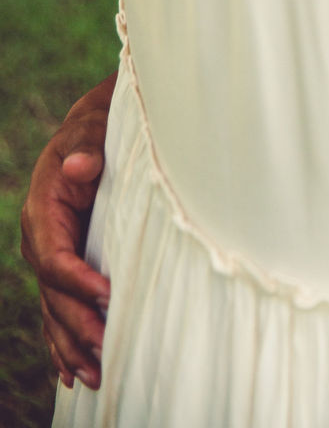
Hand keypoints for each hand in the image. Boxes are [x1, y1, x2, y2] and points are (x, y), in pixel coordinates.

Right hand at [21, 74, 114, 390]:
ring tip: (92, 377)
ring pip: (53, 311)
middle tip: (105, 350)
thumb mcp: (90, 133)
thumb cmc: (95, 132)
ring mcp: (48, 258)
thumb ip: (85, 151)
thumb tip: (77, 167)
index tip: (107, 296)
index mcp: (42, 212)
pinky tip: (73, 374)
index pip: (55, 257)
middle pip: (53, 294)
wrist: (89, 134)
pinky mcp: (62, 269)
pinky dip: (63, 343)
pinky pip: (57, 311)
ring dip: (70, 346)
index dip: (78, 280)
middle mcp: (39, 241)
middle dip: (77, 325)